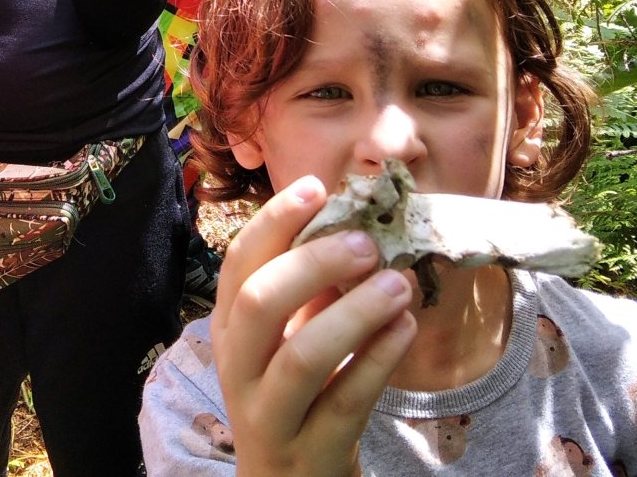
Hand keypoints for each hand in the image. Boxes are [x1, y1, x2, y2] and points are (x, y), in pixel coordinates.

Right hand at [210, 176, 416, 476]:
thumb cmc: (294, 393)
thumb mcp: (288, 336)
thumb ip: (310, 287)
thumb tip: (355, 220)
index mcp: (229, 327)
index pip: (239, 263)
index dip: (275, 221)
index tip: (318, 187)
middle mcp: (239, 367)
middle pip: (261, 303)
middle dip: (315, 263)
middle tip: (368, 243)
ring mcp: (270, 414)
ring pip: (303, 357)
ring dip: (356, 312)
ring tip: (399, 284)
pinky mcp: (311, 451)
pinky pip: (347, 400)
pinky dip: (380, 358)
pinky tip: (407, 327)